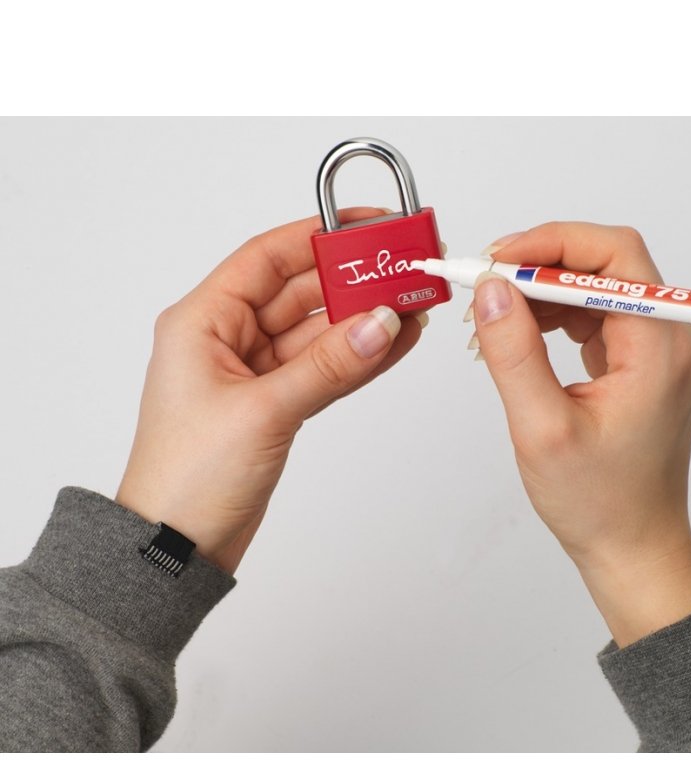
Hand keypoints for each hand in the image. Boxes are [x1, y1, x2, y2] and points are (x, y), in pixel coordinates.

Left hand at [116, 209, 424, 573]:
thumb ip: (328, 366)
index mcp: (203, 322)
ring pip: (318, 333)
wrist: (178, 545)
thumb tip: (381, 324)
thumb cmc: (187, 478)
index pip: (268, 258)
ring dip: (363, 321)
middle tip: (403, 270)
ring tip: (412, 305)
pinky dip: (357, 358)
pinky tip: (394, 344)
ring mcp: (255, 374)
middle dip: (352, 282)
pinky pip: (324, 368)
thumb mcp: (263, 411)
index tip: (368, 226)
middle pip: (300, 293)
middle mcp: (228, 340)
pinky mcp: (275, 404)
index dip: (319, 236)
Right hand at [472, 222, 690, 646]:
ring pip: (598, 287)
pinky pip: (599, 316)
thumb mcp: (543, 430)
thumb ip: (514, 354)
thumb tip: (492, 291)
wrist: (634, 546)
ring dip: (545, 292)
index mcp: (660, 349)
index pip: (613, 258)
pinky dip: (558, 316)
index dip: (551, 245)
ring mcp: (661, 349)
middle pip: (607, 265)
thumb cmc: (599, 502)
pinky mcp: (643, 362)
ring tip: (495, 317)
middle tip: (487, 284)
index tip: (496, 260)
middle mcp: (673, 338)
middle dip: (541, 265)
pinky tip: (523, 334)